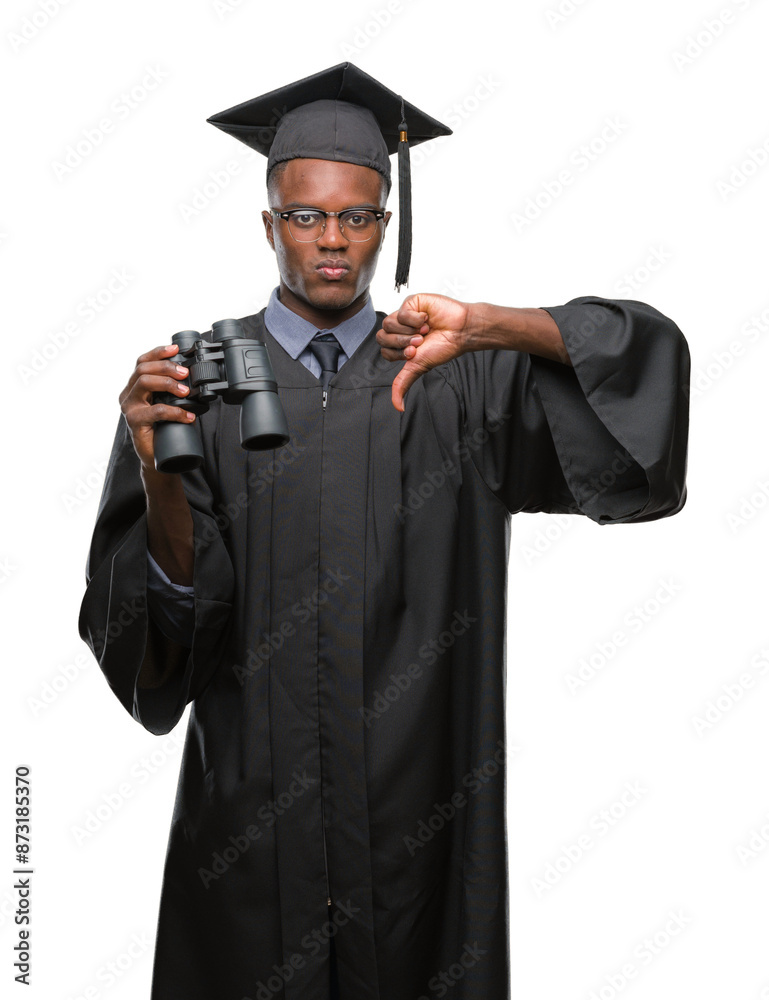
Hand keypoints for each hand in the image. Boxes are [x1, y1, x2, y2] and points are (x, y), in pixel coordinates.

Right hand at [119, 344, 194, 472]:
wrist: (156, 457)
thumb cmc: (162, 429)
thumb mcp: (166, 404)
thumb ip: (172, 390)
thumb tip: (193, 376)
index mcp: (134, 387)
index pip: (142, 362)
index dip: (158, 353)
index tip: (176, 348)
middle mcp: (128, 395)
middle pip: (143, 369)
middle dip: (166, 367)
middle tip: (185, 372)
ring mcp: (129, 408)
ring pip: (145, 383)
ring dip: (168, 383)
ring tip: (186, 391)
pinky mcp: (134, 422)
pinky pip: (155, 410)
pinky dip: (175, 411)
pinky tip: (188, 416)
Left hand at [376, 293, 471, 410]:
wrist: (461, 331)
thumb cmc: (443, 346)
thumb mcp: (418, 367)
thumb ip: (403, 384)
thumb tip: (398, 407)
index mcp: (399, 343)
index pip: (384, 349)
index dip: (398, 353)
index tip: (416, 352)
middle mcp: (399, 329)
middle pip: (382, 336)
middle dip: (402, 343)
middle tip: (421, 341)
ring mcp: (403, 314)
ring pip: (388, 323)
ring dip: (409, 331)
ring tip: (425, 331)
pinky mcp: (411, 302)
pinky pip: (401, 311)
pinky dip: (415, 319)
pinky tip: (427, 319)